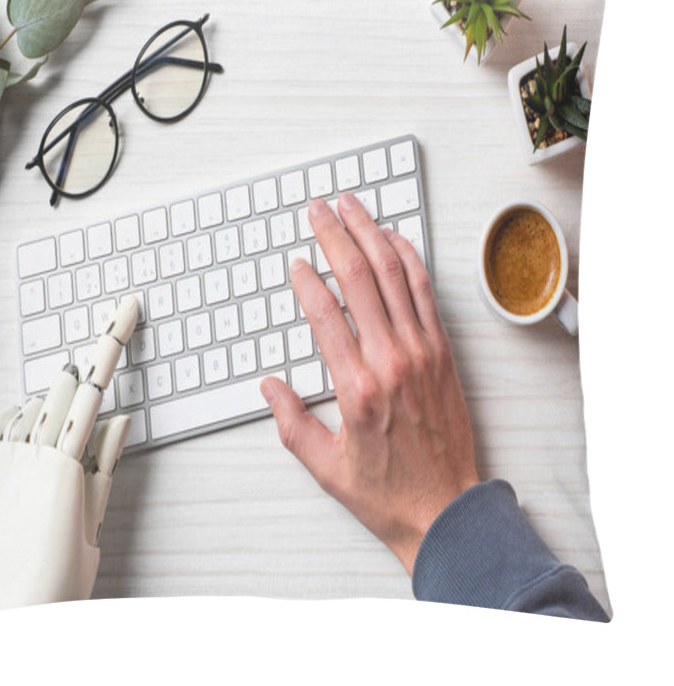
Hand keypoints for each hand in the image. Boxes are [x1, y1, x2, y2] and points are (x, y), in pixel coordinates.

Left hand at [0, 295, 138, 618]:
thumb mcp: (92, 522)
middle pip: (64, 383)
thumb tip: (123, 416)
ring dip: (52, 409)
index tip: (125, 308)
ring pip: (33, 401)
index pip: (97, 386)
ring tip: (57, 458)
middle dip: (84, 382)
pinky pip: (1, 421)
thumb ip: (106, 462)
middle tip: (88, 417)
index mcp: (67, 463)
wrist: (1, 617)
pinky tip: (30, 445)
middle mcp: (29, 451)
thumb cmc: (56, 577)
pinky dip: (21, 420)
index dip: (114, 340)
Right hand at [260, 193, 478, 574]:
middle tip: (318, 210)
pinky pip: (425, 292)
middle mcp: (391, 361)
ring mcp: (422, 352)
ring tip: (353, 207)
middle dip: (334, 236)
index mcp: (357, 388)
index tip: (296, 264)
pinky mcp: (442, 353)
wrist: (447, 509)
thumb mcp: (325, 466)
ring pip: (394, 275)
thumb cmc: (388, 491)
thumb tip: (270, 388)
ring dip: (371, 235)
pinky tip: (394, 239)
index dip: (306, 281)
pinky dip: (409, 259)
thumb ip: (291, 423)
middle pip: (358, 280)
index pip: (325, 314)